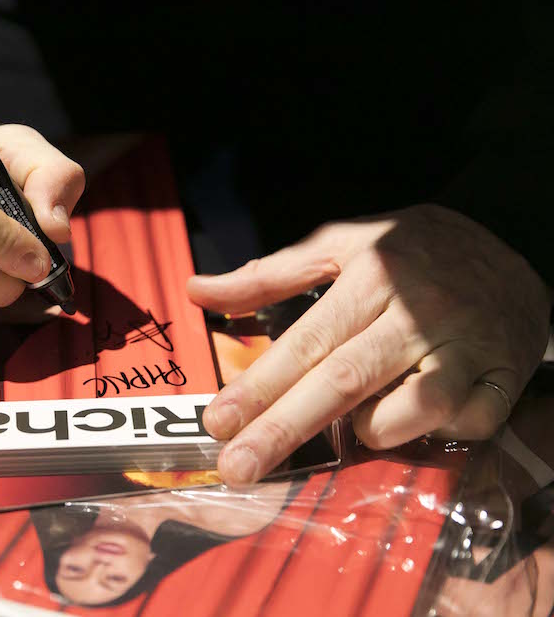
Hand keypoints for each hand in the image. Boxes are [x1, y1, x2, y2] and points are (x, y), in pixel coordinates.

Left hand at [188, 204, 551, 484]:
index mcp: (373, 275)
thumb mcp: (341, 244)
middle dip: (285, 429)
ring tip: (351, 430)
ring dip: (373, 430)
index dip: (261, 386)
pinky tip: (416, 421)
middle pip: (345, 380)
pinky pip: (468, 422)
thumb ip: (268, 273)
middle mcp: (418, 311)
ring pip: (415, 407)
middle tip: (238, 467)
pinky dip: (435, 433)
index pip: (306, 340)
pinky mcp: (505, 373)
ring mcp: (466, 345)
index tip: (219, 421)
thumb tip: (196, 290)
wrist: (511, 240)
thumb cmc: (411, 251)